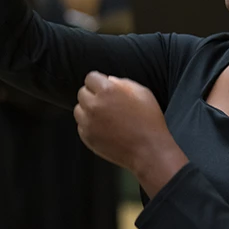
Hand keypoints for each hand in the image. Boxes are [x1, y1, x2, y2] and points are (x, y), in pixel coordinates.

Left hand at [74, 72, 187, 194]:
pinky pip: (81, 126)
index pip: (90, 78)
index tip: (103, 87)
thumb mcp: (142, 93)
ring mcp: (89, 122)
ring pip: (79, 109)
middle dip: (93, 95)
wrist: (149, 150)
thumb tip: (109, 80)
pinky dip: (89, 125)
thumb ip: (123, 82)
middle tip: (107, 103)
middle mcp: (95, 105)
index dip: (98, 81)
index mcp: (108, 90)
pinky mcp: (87, 137)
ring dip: (88, 110)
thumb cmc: (149, 121)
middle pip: (82, 93)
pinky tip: (104, 128)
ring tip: (105, 116)